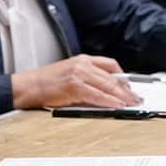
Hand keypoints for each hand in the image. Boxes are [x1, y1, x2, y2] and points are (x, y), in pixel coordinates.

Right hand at [10, 55, 140, 109]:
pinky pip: (98, 95)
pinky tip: (117, 106)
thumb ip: (87, 78)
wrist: (29, 86)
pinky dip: (109, 101)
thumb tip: (106, 91)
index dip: (123, 77)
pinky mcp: (75, 87)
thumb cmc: (46, 82)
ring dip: (122, 96)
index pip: (110, 64)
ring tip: (131, 104)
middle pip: (112, 77)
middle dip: (126, 89)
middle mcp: (82, 65)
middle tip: (135, 98)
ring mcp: (78, 75)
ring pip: (107, 86)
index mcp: (82, 59)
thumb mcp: (69, 73)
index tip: (129, 86)